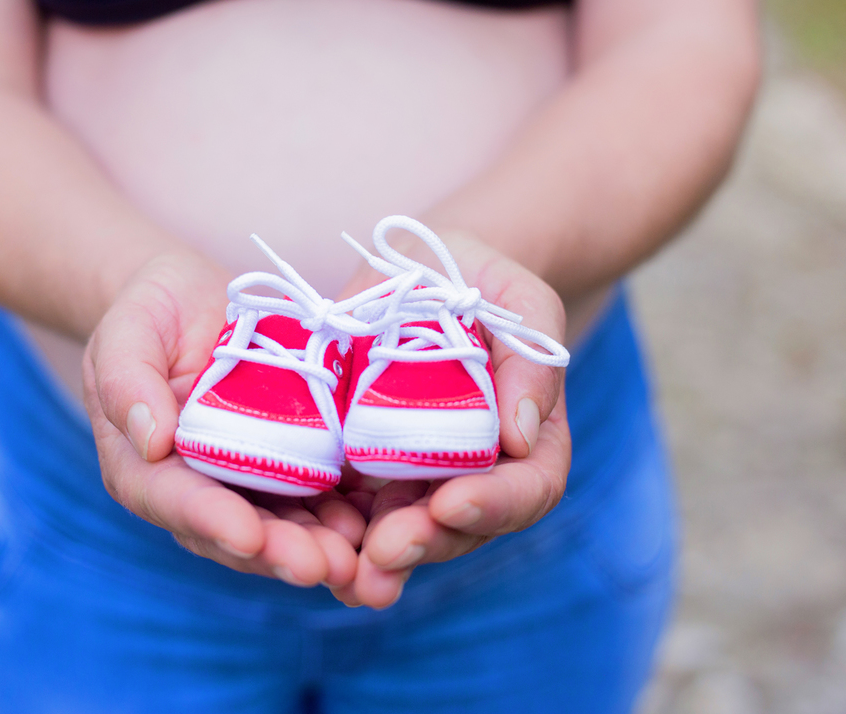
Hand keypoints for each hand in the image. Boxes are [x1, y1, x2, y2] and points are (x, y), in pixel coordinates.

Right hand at [82, 250, 366, 587]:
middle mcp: (197, 488)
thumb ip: (126, 381)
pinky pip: (319, 497)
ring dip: (320, 546)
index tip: (250, 537)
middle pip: (237, 531)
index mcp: (144, 468)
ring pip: (283, 525)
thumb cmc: (150, 312)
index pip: (176, 501)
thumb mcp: (126, 331)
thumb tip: (152, 442)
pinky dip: (348, 514)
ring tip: (357, 560)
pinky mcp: (292, 465)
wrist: (197, 299)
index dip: (213, 521)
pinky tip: (378, 522)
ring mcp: (247, 481)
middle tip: (323, 567)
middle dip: (280, 552)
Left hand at [328, 231, 569, 607]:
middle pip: (462, 526)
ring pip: (406, 531)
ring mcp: (419, 477)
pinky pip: (354, 509)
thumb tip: (518, 436)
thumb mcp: (518, 299)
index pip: (528, 489)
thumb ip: (533, 359)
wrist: (420, 271)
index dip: (494, 505)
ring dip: (378, 556)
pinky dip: (336, 532)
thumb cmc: (481, 279)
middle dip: (426, 542)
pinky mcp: (365, 468)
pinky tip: (313, 545)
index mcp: (528, 440)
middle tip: (385, 551)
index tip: (450, 504)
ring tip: (348, 574)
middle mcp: (477, 472)